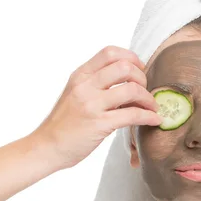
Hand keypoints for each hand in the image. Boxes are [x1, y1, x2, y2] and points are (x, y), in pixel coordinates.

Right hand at [31, 45, 162, 168]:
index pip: (109, 52)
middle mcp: (85, 86)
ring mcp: (91, 105)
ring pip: (132, 89)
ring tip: (152, 107)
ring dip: (148, 98)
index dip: (131, 57)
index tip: (139, 69)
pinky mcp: (99, 124)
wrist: (46, 147)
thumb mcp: (75, 94)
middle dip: (142, 77)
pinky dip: (149, 117)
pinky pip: (133, 115)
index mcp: (80, 75)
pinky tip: (155, 120)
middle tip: (145, 90)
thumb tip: (128, 80)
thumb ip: (96, 83)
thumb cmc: (64, 123)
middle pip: (124, 67)